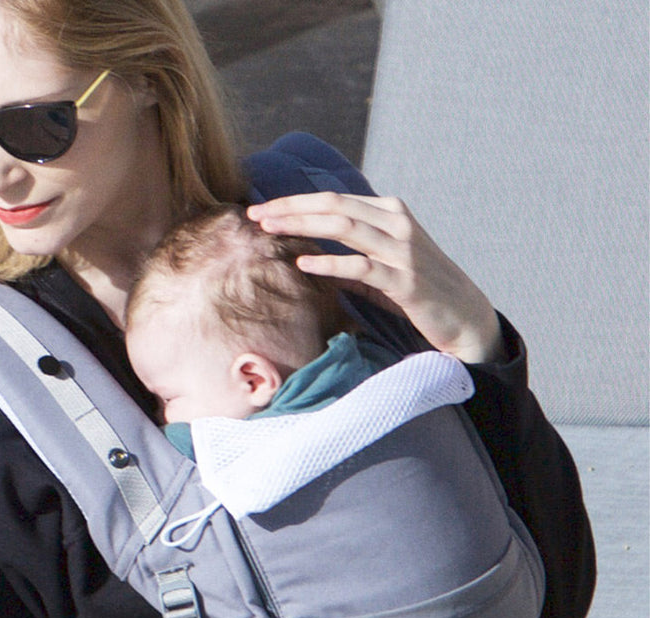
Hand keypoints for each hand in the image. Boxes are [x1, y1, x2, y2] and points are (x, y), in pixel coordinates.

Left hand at [247, 193, 502, 363]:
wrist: (464, 316)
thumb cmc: (418, 292)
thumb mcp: (381, 268)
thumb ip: (351, 256)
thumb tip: (312, 257)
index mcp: (389, 213)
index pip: (334, 200)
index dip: (296, 202)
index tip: (263, 209)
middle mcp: (397, 223)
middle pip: (335, 206)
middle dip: (292, 208)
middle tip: (256, 215)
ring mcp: (403, 250)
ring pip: (345, 229)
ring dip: (303, 227)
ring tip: (270, 230)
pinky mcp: (405, 281)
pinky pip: (362, 267)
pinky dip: (330, 264)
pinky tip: (303, 264)